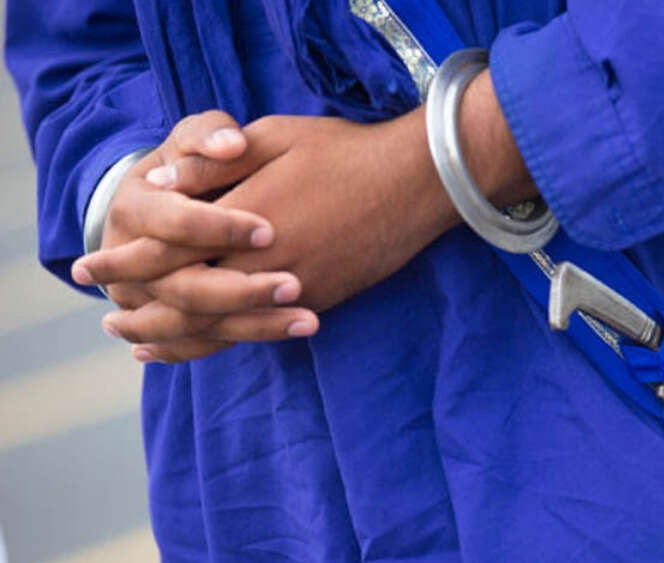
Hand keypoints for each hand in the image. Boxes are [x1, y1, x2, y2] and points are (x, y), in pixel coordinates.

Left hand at [80, 71, 533, 361]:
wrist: (417, 183)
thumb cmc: (344, 151)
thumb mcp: (274, 137)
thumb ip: (213, 164)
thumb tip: (159, 182)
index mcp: (243, 222)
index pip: (165, 252)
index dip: (121, 261)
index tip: (87, 266)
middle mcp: (264, 268)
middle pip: (184, 304)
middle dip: (139, 314)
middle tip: (107, 318)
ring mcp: (295, 293)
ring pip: (220, 330)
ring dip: (173, 341)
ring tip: (138, 346)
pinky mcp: (319, 303)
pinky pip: (259, 335)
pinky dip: (221, 345)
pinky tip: (204, 347)